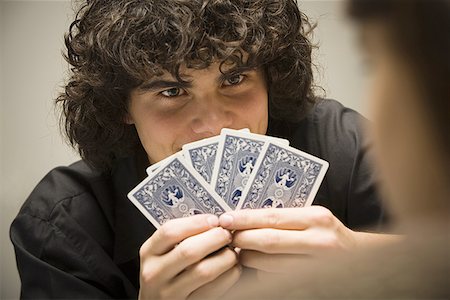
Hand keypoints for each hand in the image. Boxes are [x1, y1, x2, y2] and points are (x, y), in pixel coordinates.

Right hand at [138, 214, 240, 299]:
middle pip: (189, 250)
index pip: (170, 231)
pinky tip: (232, 269)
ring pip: (204, 270)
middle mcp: (155, 273)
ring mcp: (169, 292)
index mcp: (150, 252)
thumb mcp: (162, 254)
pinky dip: (228, 276)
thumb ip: (180, 238)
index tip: (213, 220)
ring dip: (225, 258)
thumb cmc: (165, 275)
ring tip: (232, 252)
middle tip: (227, 234)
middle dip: (214, 238)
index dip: (196, 223)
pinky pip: (213, 289)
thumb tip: (212, 221)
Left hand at [219, 206, 357, 273]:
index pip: (271, 217)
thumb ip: (285, 218)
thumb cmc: (328, 233)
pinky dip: (261, 272)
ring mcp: (318, 264)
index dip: (244, 219)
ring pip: (270, 264)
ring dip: (248, 257)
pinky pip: (278, 278)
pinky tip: (255, 266)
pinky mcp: (313, 282)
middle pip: (268, 241)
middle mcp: (320, 240)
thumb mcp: (313, 218)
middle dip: (242, 239)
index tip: (225, 219)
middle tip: (227, 236)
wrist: (360, 258)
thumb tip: (246, 219)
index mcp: (317, 218)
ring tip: (239, 251)